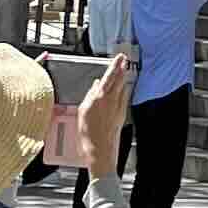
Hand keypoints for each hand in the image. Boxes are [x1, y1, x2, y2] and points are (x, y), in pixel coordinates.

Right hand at [79, 46, 134, 181]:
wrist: (100, 150)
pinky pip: (123, 98)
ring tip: (123, 70)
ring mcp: (118, 107)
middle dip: (122, 69)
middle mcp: (111, 100)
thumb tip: (96, 85)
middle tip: (124, 60)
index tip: (120, 57)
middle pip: (119, 80)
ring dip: (123, 78)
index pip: (110, 76)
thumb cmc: (88, 133)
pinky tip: (122, 89)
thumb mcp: (83, 111)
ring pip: (122, 88)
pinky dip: (123, 90)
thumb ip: (90, 95)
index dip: (115, 65)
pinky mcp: (121, 115)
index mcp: (100, 97)